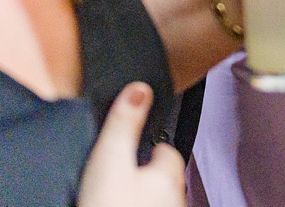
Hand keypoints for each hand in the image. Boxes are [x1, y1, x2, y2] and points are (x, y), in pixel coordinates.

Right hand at [76, 83, 185, 206]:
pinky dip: (131, 202)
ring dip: (137, 190)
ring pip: (153, 195)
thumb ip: (124, 124)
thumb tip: (139, 89)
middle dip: (142, 167)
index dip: (149, 142)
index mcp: (167, 175)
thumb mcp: (111, 158)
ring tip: (113, 187)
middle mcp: (174, 197)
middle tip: (117, 166)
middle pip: (161, 173)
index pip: (168, 149)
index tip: (134, 140)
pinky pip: (143, 205)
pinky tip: (114, 202)